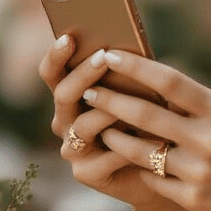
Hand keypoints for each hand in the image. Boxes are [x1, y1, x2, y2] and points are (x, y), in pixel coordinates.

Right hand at [38, 36, 172, 210]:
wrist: (159, 170)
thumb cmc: (149, 122)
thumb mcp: (138, 94)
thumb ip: (125, 76)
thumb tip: (124, 49)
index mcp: (70, 98)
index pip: (52, 74)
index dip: (56, 56)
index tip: (68, 37)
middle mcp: (65, 122)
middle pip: (62, 95)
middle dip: (83, 75)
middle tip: (102, 58)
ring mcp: (72, 150)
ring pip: (83, 125)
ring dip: (109, 110)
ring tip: (133, 99)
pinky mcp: (85, 174)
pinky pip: (106, 155)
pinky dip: (128, 144)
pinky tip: (149, 136)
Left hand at [80, 48, 210, 210]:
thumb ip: (198, 105)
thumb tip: (153, 81)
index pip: (169, 80)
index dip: (134, 67)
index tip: (108, 55)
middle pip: (146, 115)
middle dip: (111, 101)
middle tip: (87, 92)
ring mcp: (201, 171)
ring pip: (142, 152)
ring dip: (115, 138)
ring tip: (101, 128)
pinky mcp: (195, 199)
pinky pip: (154, 180)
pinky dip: (143, 170)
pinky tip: (134, 163)